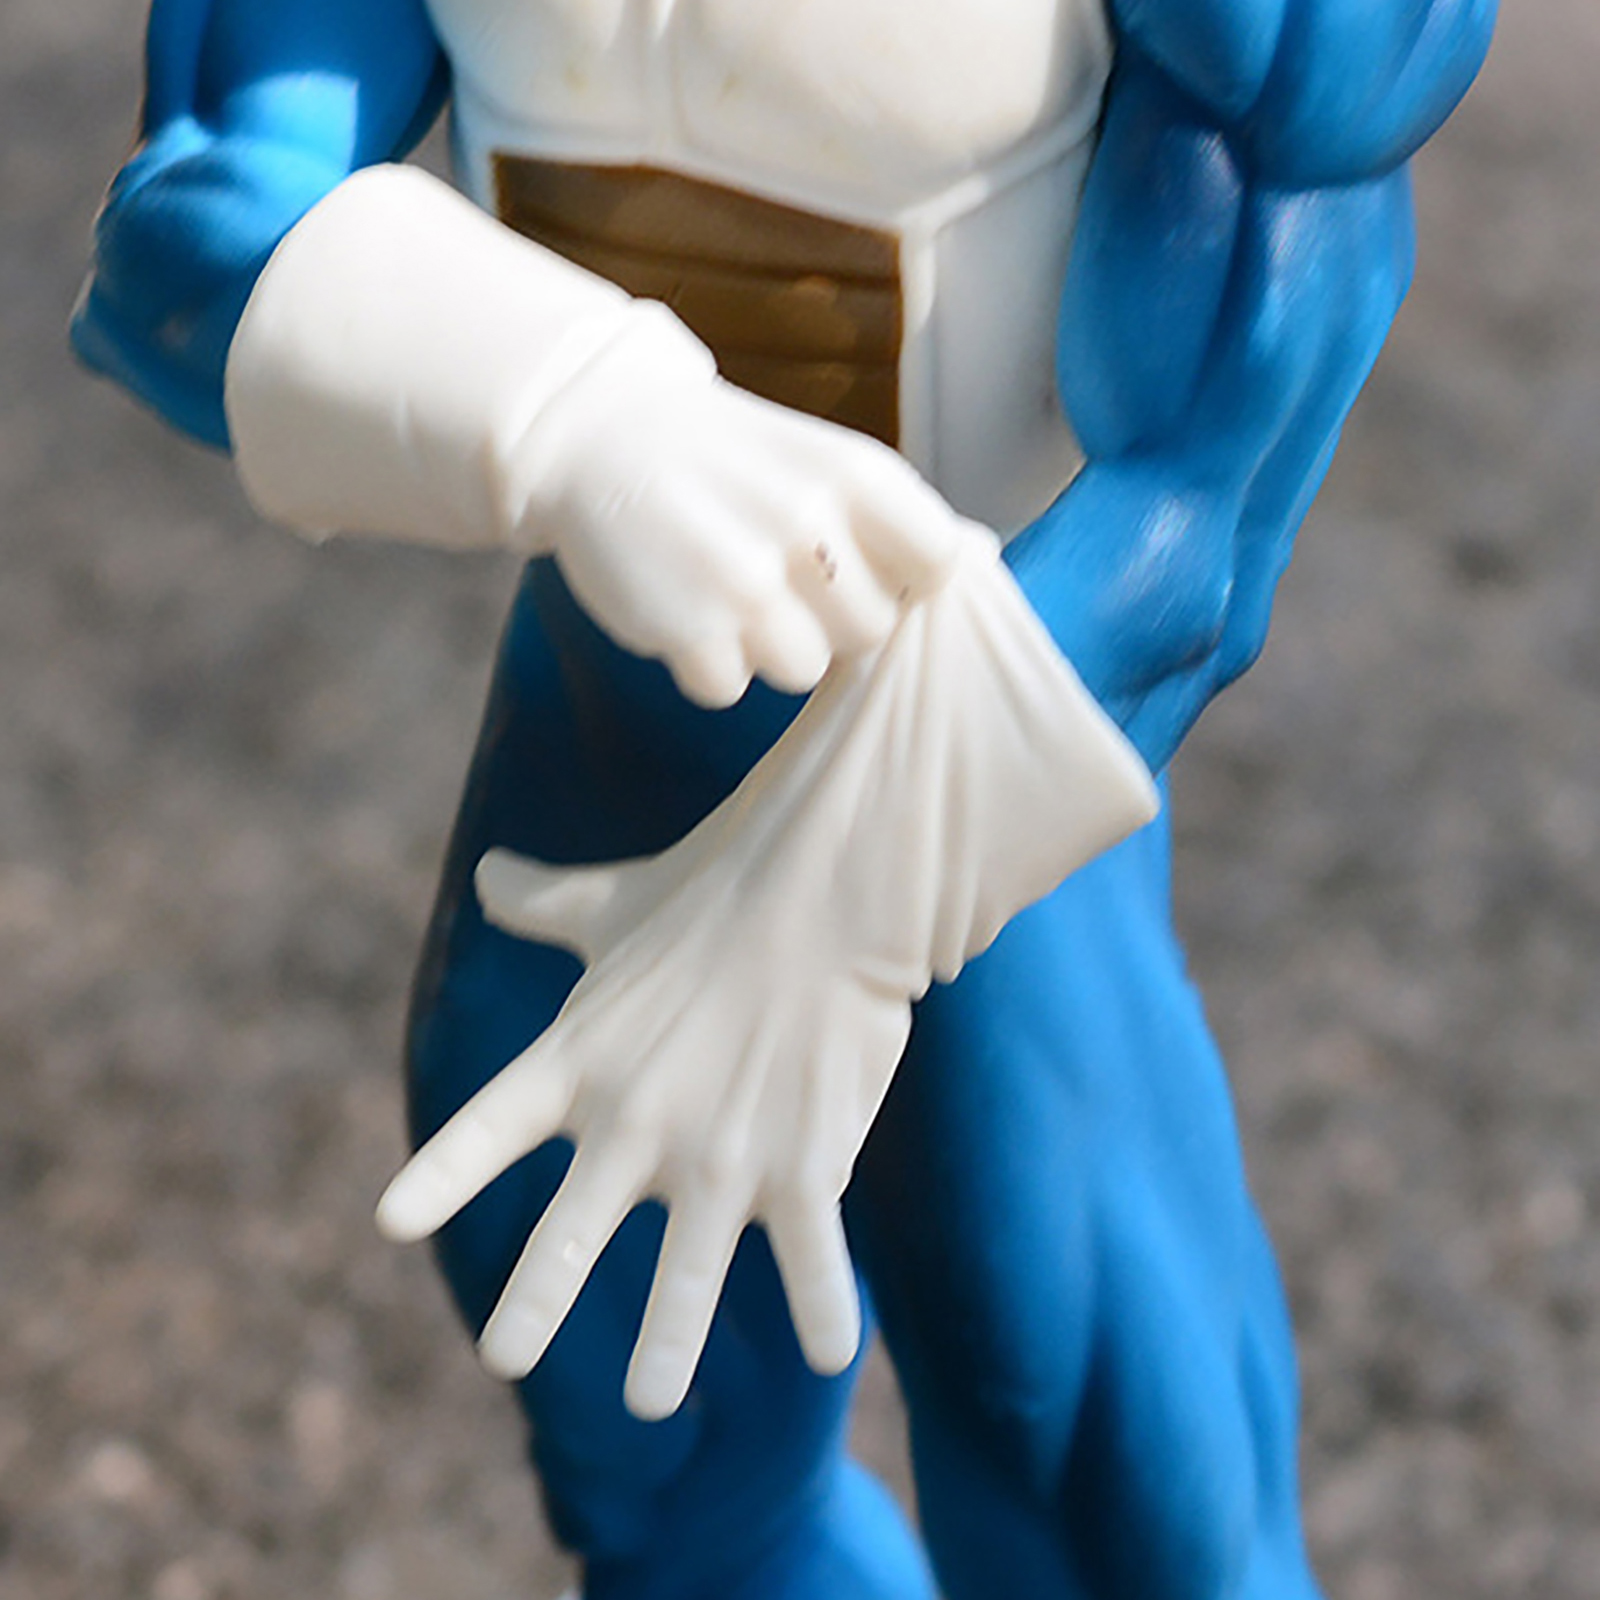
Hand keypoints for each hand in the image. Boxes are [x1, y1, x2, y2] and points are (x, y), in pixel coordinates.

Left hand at [377, 538, 1157, 1419]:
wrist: (826, 887)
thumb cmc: (715, 887)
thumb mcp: (613, 899)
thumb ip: (545, 902)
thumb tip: (488, 871)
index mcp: (579, 1061)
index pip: (488, 1127)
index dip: (442, 1176)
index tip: (390, 1223)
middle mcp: (635, 1122)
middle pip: (566, 1237)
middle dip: (534, 1302)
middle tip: (504, 1354)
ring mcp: (719, 1155)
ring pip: (683, 1282)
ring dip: (666, 1345)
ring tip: (650, 1400)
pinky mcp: (802, 1165)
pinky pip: (809, 1260)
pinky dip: (824, 1310)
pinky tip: (831, 1355)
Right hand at [522, 324, 968, 705]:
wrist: (599, 432)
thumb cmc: (729, 462)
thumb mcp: (821, 463)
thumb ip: (894, 517)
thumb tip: (983, 557)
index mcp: (857, 474)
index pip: (940, 564)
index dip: (906, 582)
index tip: (865, 570)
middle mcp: (810, 521)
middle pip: (872, 632)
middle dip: (829, 619)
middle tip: (776, 576)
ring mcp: (748, 579)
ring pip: (804, 670)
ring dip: (765, 645)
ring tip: (725, 589)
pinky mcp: (689, 628)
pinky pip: (728, 689)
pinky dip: (705, 663)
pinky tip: (683, 605)